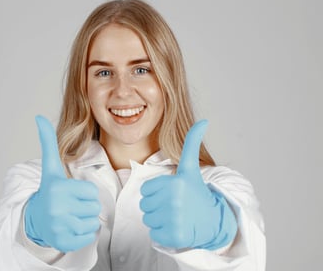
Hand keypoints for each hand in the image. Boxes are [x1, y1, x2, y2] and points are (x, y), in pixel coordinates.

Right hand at [24, 115, 100, 252]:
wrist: (36, 220)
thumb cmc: (49, 192)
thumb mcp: (50, 168)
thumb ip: (48, 142)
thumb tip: (38, 117)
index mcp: (58, 188)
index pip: (92, 192)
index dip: (84, 193)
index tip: (70, 193)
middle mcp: (56, 208)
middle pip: (94, 208)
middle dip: (85, 207)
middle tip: (70, 206)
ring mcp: (59, 227)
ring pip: (92, 222)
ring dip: (84, 220)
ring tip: (68, 216)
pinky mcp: (63, 243)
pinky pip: (89, 237)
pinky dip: (82, 234)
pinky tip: (69, 228)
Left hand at [140, 120, 236, 249]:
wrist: (213, 221)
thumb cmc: (197, 193)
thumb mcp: (191, 168)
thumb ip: (191, 144)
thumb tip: (204, 121)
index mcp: (175, 183)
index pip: (146, 190)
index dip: (157, 192)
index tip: (173, 193)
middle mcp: (174, 201)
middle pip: (145, 205)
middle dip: (157, 206)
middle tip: (175, 206)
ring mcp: (175, 220)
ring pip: (148, 220)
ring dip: (159, 220)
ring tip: (177, 216)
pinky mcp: (174, 237)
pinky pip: (154, 234)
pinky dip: (164, 234)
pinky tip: (178, 228)